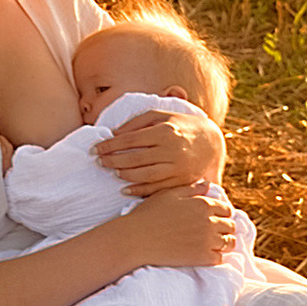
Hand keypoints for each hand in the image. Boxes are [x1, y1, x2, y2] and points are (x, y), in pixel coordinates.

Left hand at [100, 107, 225, 195]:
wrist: (211, 142)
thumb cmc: (181, 125)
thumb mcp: (161, 115)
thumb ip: (137, 122)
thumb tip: (114, 133)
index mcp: (165, 130)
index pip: (130, 139)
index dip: (110, 145)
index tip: (95, 149)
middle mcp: (172, 150)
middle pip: (135, 158)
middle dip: (113, 161)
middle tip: (99, 162)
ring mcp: (178, 167)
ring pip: (145, 175)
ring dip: (125, 175)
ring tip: (113, 172)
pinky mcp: (181, 181)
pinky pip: (156, 188)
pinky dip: (139, 190)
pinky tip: (125, 188)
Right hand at [125, 184, 241, 272]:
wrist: (136, 239)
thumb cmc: (149, 214)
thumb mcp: (169, 194)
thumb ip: (191, 189)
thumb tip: (208, 185)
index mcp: (203, 204)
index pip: (226, 209)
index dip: (222, 214)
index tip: (214, 219)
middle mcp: (209, 221)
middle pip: (230, 226)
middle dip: (224, 228)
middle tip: (214, 233)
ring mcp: (207, 240)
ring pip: (229, 243)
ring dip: (223, 243)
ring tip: (213, 245)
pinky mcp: (203, 258)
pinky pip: (220, 258)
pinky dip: (216, 257)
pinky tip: (206, 255)